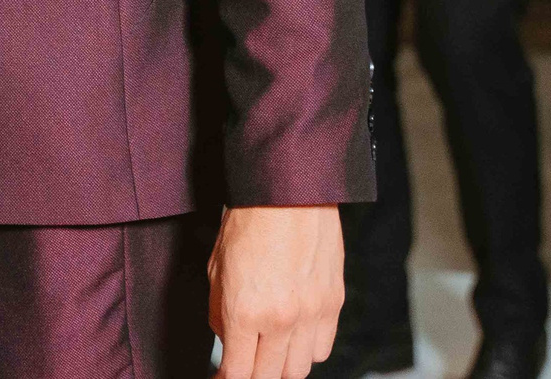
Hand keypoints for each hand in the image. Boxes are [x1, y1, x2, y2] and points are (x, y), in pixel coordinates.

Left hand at [208, 204, 342, 378]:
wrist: (288, 189)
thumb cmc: (248, 222)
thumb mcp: (216, 269)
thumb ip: (220, 314)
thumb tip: (228, 341)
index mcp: (245, 312)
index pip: (238, 373)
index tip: (221, 378)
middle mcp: (281, 320)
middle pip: (269, 377)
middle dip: (253, 374)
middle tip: (245, 362)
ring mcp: (311, 314)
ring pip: (299, 369)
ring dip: (281, 365)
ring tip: (270, 349)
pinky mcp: (333, 304)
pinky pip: (322, 348)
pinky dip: (307, 349)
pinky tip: (294, 334)